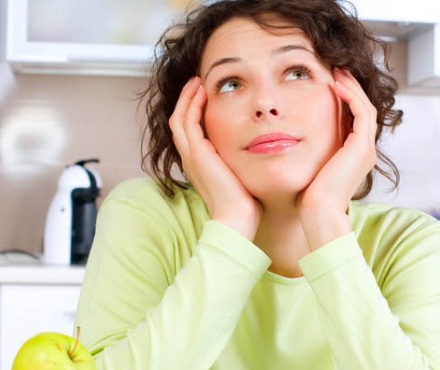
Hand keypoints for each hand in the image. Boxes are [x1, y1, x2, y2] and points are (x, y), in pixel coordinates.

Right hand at [169, 76, 260, 239]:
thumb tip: (260, 149)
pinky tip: (204, 92)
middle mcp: (191, 158)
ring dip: (188, 96)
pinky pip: (188, 121)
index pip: (189, 129)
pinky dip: (192, 104)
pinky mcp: (197, 153)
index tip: (206, 95)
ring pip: (179, 117)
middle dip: (188, 99)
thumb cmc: (245, 202)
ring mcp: (191, 155)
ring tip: (198, 81)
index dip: (194, 110)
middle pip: (179, 119)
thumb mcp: (241, 174)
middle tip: (198, 81)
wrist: (237, 219)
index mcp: (199, 163)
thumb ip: (242, 160)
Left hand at [298, 68, 377, 249]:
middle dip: (349, 87)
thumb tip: (286, 138)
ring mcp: (365, 150)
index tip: (326, 81)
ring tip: (336, 70)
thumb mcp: (307, 167)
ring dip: (350, 86)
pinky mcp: (361, 148)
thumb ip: (307, 150)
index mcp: (353, 156)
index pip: (354, 118)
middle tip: (334, 68)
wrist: (316, 214)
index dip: (343, 98)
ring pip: (364, 106)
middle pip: (362, 108)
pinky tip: (333, 84)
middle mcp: (364, 151)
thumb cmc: (306, 197)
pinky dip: (350, 96)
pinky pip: (361, 112)